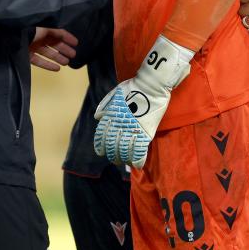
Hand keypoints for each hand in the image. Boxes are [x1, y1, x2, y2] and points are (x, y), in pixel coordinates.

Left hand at [30, 27, 77, 71]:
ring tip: (67, 63)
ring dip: (58, 58)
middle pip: (54, 44)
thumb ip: (56, 32)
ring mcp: (34, 47)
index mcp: (44, 29)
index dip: (67, 38)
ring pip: (48, 53)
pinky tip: (57, 69)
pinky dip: (48, 65)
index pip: (58, 33)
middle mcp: (39, 37)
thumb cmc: (30, 30)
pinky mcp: (28, 56)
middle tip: (73, 55)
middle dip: (64, 49)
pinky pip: (40, 61)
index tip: (76, 43)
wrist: (13, 37)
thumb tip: (65, 35)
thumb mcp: (45, 28)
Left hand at [93, 35, 193, 167]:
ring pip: (124, 151)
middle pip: (112, 146)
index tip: (101, 152)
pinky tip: (137, 164)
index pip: (101, 136)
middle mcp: (119, 125)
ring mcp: (132, 130)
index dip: (100, 146)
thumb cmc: (134, 87)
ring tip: (124, 161)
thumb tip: (97, 117)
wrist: (151, 85)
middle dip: (112, 155)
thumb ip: (105, 105)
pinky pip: (139, 151)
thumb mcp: (115, 93)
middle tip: (115, 159)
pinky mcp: (145, 133)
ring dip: (123, 159)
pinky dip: (137, 160)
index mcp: (110, 116)